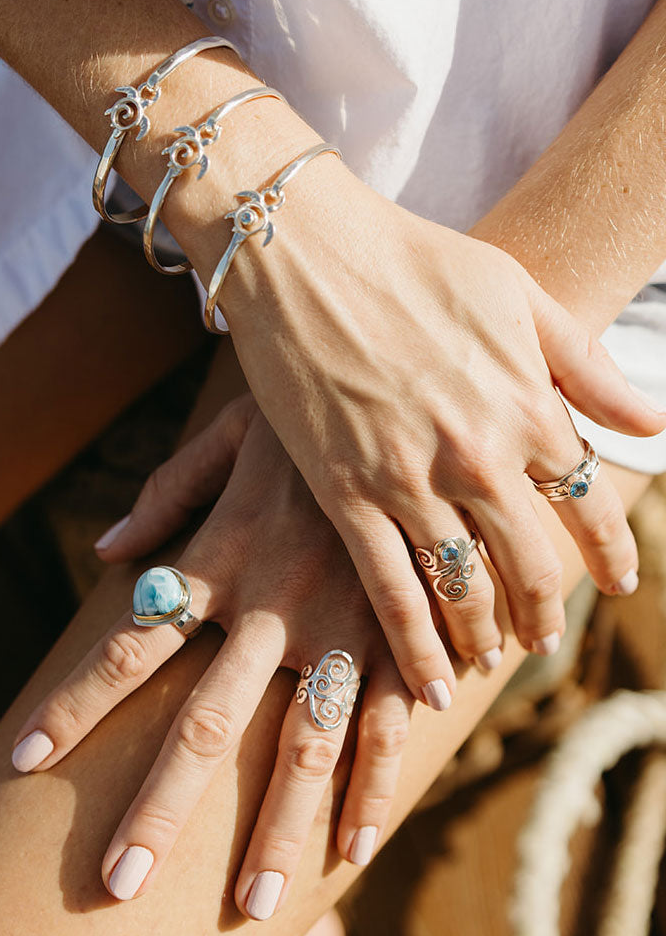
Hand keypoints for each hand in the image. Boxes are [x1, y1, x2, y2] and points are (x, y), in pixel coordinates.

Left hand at [11, 396, 411, 918]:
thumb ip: (168, 494)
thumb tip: (101, 548)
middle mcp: (273, 605)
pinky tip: (355, 849)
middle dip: (160, 805)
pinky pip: (386, 722)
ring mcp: (342, 624)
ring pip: (300, 744)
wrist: (411, 392)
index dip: (73, 707)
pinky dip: (372, 788)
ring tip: (249, 908)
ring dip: (275, 830)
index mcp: (222, 558)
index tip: (23, 764)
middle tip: (120, 881)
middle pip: (205, 721)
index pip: (129, 646)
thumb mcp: (230, 437)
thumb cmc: (308, 415)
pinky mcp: (403, 633)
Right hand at [215, 161, 665, 707]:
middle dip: (544, 611)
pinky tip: (432, 681)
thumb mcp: (517, 294)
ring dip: (486, 634)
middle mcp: (479, 456)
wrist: (305, 253)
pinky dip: (416, 648)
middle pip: (531, 563)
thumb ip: (586, 365)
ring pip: (465, 589)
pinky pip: (393, 592)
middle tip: (543, 638)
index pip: (589, 500)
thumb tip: (651, 423)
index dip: (609, 552)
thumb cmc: (413, 259)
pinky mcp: (345, 495)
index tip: (613, 583)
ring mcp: (411, 481)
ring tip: (490, 655)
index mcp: (528, 403)